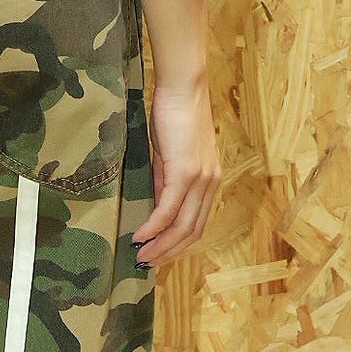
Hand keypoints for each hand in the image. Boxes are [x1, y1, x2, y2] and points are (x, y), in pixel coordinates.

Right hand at [132, 79, 221, 267]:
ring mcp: (200, 180)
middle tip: (147, 263)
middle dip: (169, 252)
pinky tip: (139, 236)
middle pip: (192, 231)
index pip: (197, 223)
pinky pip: (168, 210)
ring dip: (161, 245)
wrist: (183, 89)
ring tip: (141, 256)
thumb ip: (167, 180)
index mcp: (210, 181)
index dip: (178, 243)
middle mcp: (210, 184)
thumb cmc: (174, 115)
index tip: (158, 253)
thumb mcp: (171, 155)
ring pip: (183, 226)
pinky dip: (154, 227)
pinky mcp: (185, 173)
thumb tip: (157, 204)